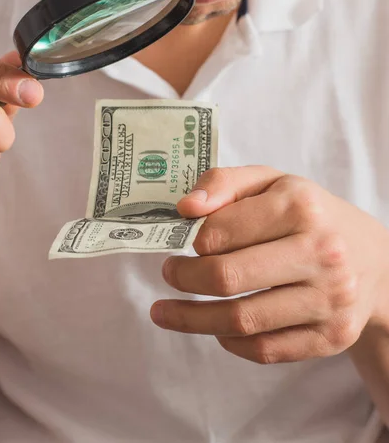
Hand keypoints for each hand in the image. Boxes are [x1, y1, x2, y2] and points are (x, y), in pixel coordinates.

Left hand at [150, 166, 388, 363]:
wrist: (374, 258)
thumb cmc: (308, 215)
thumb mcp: (270, 182)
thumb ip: (222, 183)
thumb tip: (185, 208)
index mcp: (300, 207)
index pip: (220, 231)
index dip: (190, 239)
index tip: (181, 241)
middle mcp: (321, 253)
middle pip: (227, 277)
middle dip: (183, 278)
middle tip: (168, 273)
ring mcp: (329, 300)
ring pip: (241, 321)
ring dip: (191, 319)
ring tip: (165, 311)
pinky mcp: (331, 337)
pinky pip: (265, 351)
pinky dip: (229, 342)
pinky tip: (215, 329)